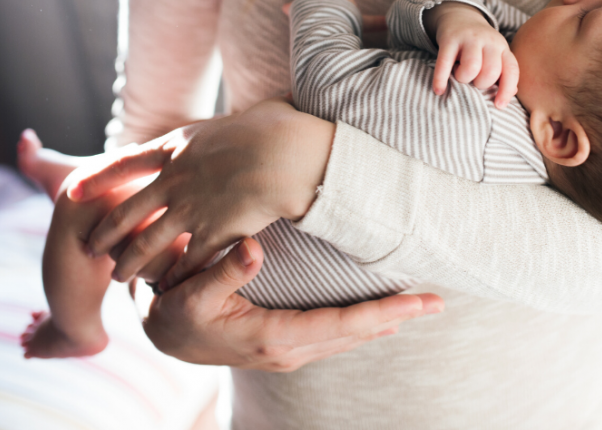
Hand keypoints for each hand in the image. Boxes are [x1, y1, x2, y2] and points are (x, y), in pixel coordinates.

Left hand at [66, 99, 335, 289]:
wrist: (289, 154)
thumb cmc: (277, 128)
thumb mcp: (244, 114)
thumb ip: (238, 123)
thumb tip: (262, 111)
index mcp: (177, 146)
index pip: (125, 163)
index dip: (98, 178)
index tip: (73, 189)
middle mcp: (174, 179)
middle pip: (127, 211)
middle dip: (104, 232)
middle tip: (88, 247)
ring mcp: (190, 208)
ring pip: (148, 243)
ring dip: (130, 263)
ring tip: (118, 277)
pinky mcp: (212, 232)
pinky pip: (185, 261)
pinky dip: (173, 276)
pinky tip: (166, 288)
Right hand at [143, 237, 443, 369]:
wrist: (162, 336)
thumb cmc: (176, 311)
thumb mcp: (192, 293)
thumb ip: (225, 271)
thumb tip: (255, 250)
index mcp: (274, 336)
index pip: (343, 324)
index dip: (384, 311)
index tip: (418, 302)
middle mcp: (289, 350)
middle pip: (357, 333)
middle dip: (399, 318)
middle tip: (439, 302)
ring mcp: (290, 351)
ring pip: (349, 337)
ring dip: (386, 322)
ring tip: (420, 307)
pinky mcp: (287, 345)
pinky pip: (336, 336)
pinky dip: (364, 326)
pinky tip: (381, 321)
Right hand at [424, 2, 518, 108]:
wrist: (459, 17)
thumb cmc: (479, 46)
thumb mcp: (495, 55)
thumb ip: (503, 74)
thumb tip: (509, 95)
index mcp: (502, 48)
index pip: (511, 70)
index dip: (507, 90)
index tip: (499, 105)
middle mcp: (489, 41)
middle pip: (491, 71)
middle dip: (481, 84)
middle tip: (473, 80)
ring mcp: (469, 38)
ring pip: (471, 67)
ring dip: (464, 78)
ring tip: (459, 75)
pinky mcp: (449, 39)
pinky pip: (445, 63)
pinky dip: (441, 79)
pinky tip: (439, 90)